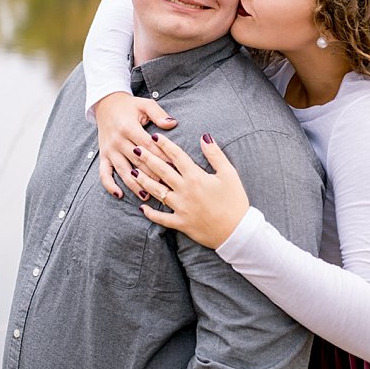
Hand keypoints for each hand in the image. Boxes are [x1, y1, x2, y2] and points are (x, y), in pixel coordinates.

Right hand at [93, 91, 176, 198]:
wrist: (106, 103)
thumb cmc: (130, 106)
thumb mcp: (145, 105)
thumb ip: (158, 114)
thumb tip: (172, 124)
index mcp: (129, 127)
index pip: (148, 146)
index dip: (161, 157)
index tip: (174, 167)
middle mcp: (118, 140)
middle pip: (137, 161)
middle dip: (152, 175)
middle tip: (166, 187)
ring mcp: (109, 150)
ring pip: (123, 170)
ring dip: (134, 185)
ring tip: (147, 196)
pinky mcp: (103, 155)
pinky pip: (104, 173)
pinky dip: (110, 185)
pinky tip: (119, 194)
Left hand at [133, 132, 249, 248]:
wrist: (237, 232)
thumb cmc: (235, 200)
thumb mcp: (229, 173)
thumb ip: (215, 154)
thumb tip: (204, 136)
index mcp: (196, 177)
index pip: (177, 156)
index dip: (165, 145)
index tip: (154, 136)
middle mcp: (185, 190)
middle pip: (162, 171)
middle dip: (147, 158)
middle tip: (135, 148)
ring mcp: (181, 208)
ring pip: (157, 192)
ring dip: (143, 181)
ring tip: (132, 171)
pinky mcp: (180, 223)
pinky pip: (161, 218)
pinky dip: (150, 213)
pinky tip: (141, 207)